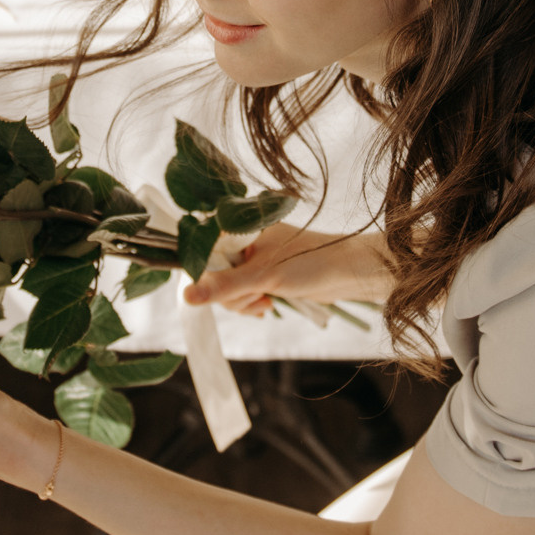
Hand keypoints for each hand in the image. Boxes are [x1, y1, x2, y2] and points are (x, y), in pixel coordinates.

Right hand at [186, 225, 390, 317]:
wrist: (347, 272)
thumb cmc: (309, 263)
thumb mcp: (262, 276)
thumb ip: (224, 286)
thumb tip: (187, 296)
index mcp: (240, 230)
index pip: (205, 251)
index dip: (205, 274)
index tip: (217, 289)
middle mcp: (244, 242)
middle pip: (215, 274)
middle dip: (233, 294)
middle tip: (256, 295)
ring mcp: (254, 259)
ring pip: (230, 288)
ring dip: (244, 302)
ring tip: (266, 301)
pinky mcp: (265, 275)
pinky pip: (244, 293)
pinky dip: (252, 303)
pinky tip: (267, 304)